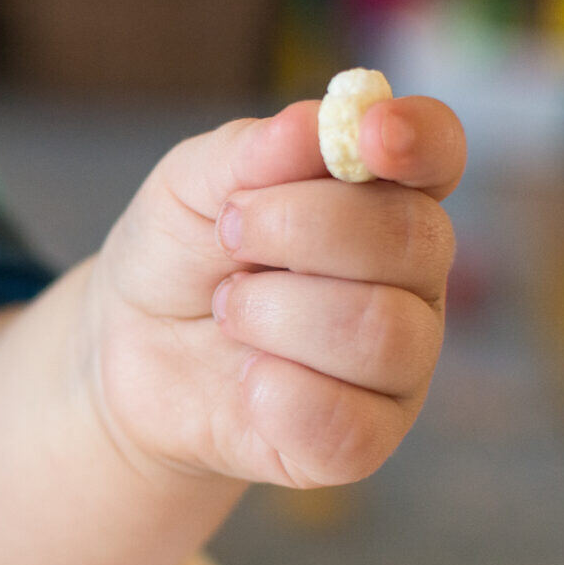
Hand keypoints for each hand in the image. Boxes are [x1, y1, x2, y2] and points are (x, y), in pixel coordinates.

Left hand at [85, 97, 464, 488]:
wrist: (126, 349)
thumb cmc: (177, 255)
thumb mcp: (189, 186)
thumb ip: (248, 154)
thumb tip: (313, 123)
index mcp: (383, 197)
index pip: (437, 155)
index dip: (419, 139)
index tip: (372, 133)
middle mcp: (411, 278)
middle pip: (413, 241)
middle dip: (300, 229)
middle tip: (228, 235)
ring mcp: (398, 364)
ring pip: (383, 333)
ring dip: (276, 314)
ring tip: (228, 311)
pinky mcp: (364, 441)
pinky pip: (351, 426)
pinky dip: (280, 396)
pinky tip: (246, 380)